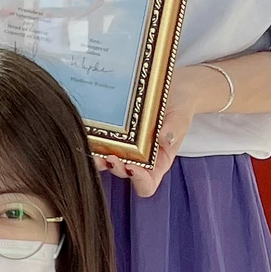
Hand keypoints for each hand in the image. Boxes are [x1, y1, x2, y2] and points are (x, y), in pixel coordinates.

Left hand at [95, 61, 227, 197]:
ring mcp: (124, 146)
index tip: (133, 167)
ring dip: (98, 156)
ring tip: (93, 143)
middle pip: (122, 172)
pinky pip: (99, 140)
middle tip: (109, 156)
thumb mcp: (181, 115)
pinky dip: (93, 138)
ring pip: (106, 159)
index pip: (147, 184)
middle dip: (114, 167)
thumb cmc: (180, 105)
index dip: (139, 181)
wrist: (171, 87)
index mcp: (158, 163)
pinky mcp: (112, 133)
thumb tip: (164, 139)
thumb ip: (175, 127)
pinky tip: (90, 128)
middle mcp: (139, 158)